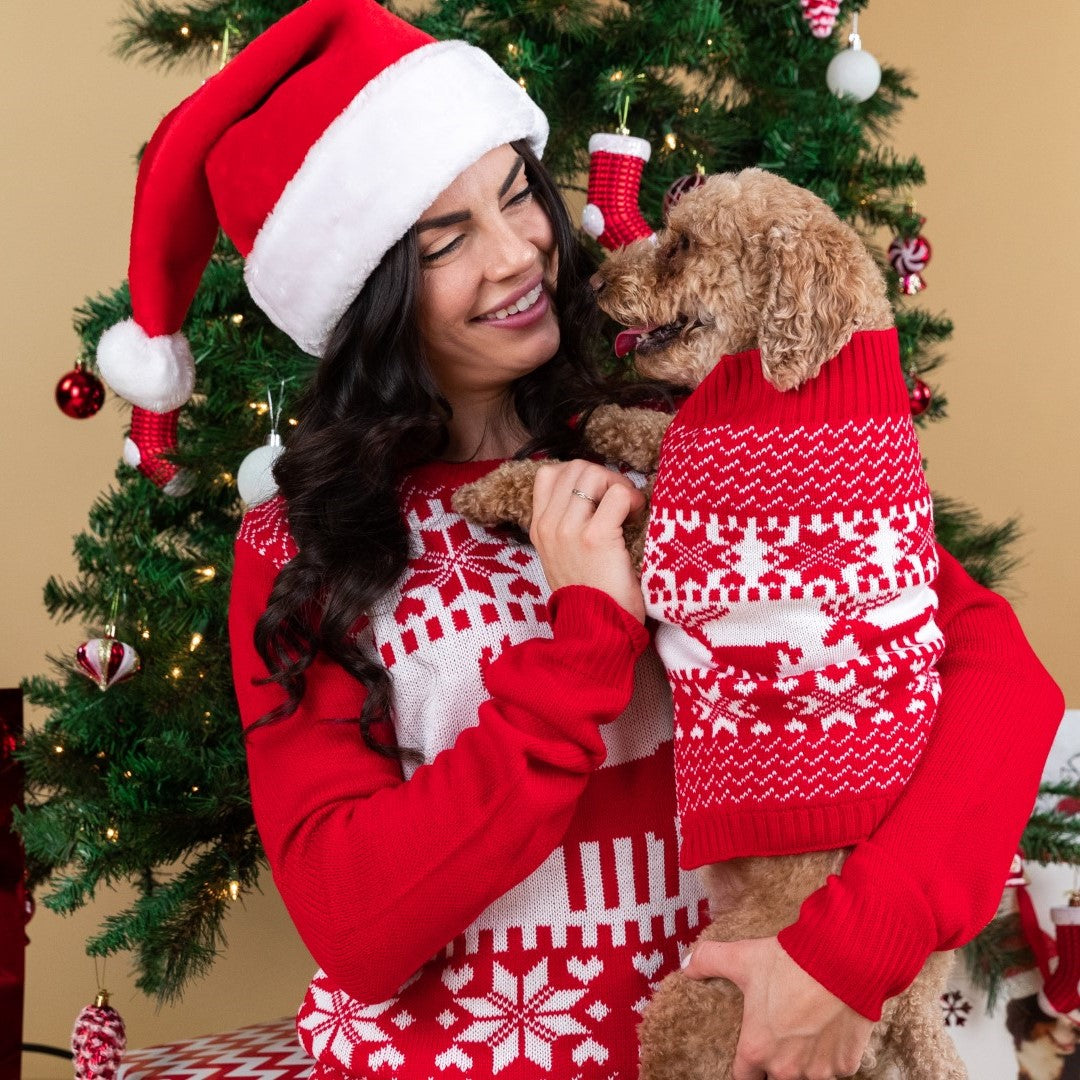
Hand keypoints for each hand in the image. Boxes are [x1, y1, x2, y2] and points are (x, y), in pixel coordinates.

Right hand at [530, 460, 646, 622]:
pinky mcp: (595, 538)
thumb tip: (592, 494)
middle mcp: (548, 526)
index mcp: (538, 528)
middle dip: (604, 476)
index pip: (549, 474)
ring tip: (628, 507)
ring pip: (593, 474)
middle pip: (575, 468)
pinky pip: (618, 495)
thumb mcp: (562, 557)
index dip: (580, 475)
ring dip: (617, 484)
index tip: (599, 496)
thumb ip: (566, 525)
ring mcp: (568, 530)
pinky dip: (632, 499)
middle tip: (620, 499)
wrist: (595, 630)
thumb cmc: (590, 594)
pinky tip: (636, 516)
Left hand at [681, 936, 872, 1079]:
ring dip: (804, 1062)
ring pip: (807, 1076)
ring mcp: (818, 1071)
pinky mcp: (846, 1066)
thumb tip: (686, 965)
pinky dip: (831, 1055)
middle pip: (776, 1079)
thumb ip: (708, 960)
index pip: (743, 1078)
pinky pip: (835, 1068)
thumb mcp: (742, 957)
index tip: (750, 1055)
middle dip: (776, 1063)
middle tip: (780, 1038)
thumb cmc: (789, 962)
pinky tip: (829, 1031)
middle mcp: (786, 1069)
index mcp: (756, 1050)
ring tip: (805, 1034)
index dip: (746, 1065)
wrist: (842, 961)